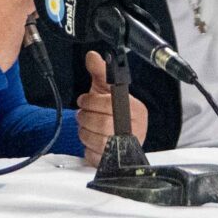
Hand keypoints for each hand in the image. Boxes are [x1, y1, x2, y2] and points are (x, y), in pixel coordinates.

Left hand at [77, 50, 148, 166]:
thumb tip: (91, 56)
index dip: (91, 101)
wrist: (116, 130)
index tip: (83, 100)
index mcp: (136, 109)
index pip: (111, 105)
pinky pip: (97, 157)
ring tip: (84, 126)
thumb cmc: (111, 108)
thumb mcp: (106, 87)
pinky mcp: (117, 161)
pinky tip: (90, 141)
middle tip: (81, 114)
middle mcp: (136, 129)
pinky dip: (88, 149)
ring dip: (84, 132)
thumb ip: (100, 71)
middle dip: (85, 117)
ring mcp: (128, 147)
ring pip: (100, 141)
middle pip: (104, 124)